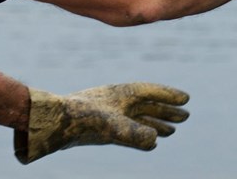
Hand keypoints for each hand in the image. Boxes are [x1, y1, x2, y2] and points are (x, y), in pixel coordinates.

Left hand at [14, 82, 189, 163]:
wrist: (50, 124)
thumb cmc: (77, 119)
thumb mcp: (107, 126)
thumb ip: (130, 133)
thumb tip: (154, 141)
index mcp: (121, 94)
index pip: (150, 92)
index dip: (168, 96)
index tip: (186, 99)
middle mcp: (118, 102)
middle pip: (148, 105)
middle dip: (167, 110)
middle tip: (186, 116)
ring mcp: (111, 114)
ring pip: (140, 117)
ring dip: (157, 122)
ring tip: (173, 130)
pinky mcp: (103, 128)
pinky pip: (130, 129)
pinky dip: (143, 134)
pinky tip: (151, 143)